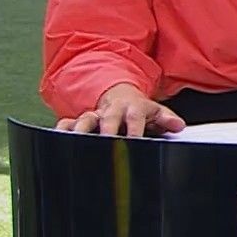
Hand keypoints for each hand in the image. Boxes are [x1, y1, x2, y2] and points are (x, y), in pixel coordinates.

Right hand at [55, 83, 185, 136]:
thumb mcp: (154, 111)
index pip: (135, 117)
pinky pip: (68, 124)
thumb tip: (179, 126)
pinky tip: (57, 139)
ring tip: (75, 141)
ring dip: (80, 130)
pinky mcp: (81, 121)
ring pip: (85, 119)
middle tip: (104, 141)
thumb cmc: (138, 109)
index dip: (135, 128)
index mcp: (132, 107)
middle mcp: (111, 110)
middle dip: (105, 129)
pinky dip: (62, 130)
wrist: (118, 95)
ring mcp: (95, 115)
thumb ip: (166, 118)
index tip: (135, 140)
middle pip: (108, 118)